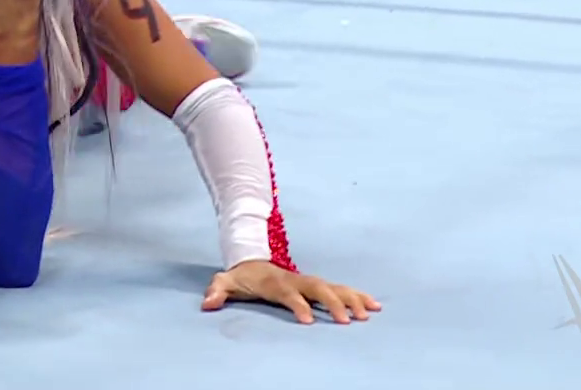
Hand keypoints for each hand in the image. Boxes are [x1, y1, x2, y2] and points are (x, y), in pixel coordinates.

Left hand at [202, 261, 380, 324]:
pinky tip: (374, 305)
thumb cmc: (241, 276)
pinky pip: (340, 289)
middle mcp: (296, 280)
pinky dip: (357, 295)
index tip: (308, 320)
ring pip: (333, 287)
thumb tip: (206, 303)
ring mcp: (308, 281)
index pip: (288, 293)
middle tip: (347, 321)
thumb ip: (217, 291)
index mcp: (275, 282)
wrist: (252, 260)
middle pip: (317, 288)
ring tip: (369, 313)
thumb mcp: (225, 282)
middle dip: (333, 303)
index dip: (297, 304)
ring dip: (351, 298)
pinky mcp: (318, 286)